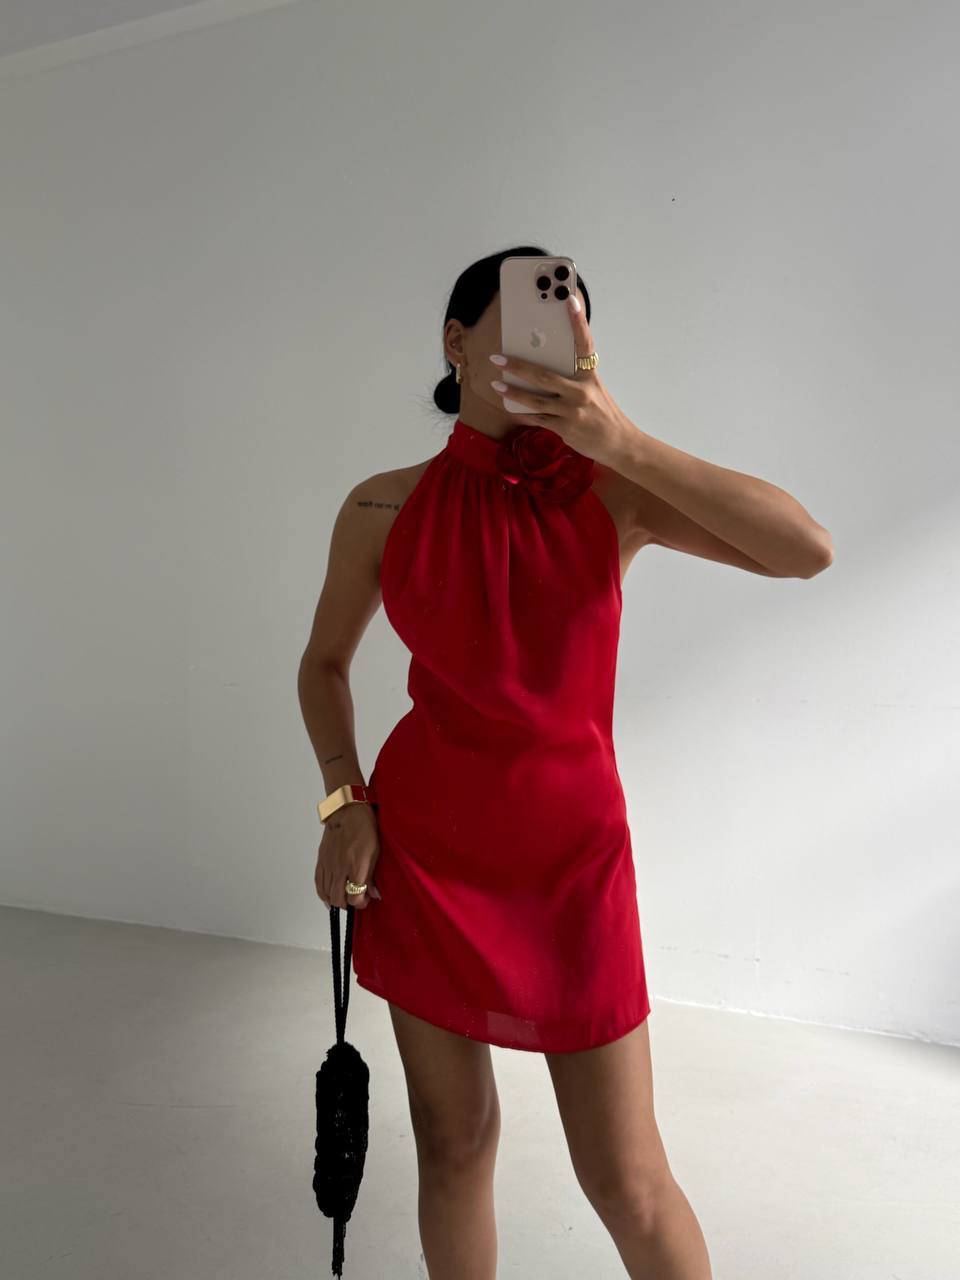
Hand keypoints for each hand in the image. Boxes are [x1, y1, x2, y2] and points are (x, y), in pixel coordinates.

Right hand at [315, 802, 381, 909]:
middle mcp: (340, 868)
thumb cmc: (365, 828)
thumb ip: (373, 876)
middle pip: (339, 900)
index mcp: (356, 866)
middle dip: (348, 905)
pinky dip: (323, 893)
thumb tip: (374, 894)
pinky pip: (318, 884)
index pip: (355, 897)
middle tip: (355, 900)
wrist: (348, 812)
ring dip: (335, 901)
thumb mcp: (376, 852)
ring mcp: (329, 865)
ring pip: (327, 895)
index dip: (361, 904)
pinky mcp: (321, 861)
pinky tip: (329, 895)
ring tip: (343, 899)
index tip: (366, 900)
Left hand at [489, 294, 631, 467]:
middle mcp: (582, 392)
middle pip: (544, 376)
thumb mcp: (594, 389)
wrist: (619, 443)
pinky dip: (523, 413)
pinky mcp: (566, 428)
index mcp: (590, 377)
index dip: (578, 322)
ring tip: (496, 385)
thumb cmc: (603, 413)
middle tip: (498, 358)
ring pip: (536, 400)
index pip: (585, 344)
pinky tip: (510, 407)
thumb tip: (542, 367)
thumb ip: (573, 378)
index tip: (570, 300)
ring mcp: (573, 412)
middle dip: (518, 366)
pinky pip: (538, 419)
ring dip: (513, 392)